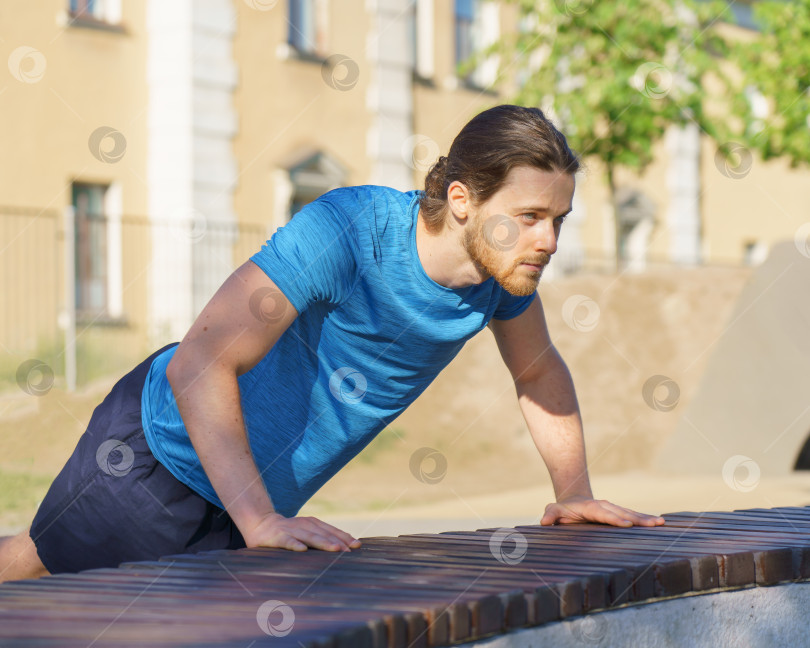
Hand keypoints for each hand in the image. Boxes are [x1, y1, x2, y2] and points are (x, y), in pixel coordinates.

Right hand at [242, 513, 362, 551]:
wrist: (260, 524)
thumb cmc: (288, 532)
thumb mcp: (305, 533)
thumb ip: (320, 538)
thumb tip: (343, 549)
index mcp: (312, 524)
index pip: (331, 530)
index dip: (344, 537)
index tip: (357, 545)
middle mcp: (304, 525)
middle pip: (323, 534)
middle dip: (337, 542)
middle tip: (350, 551)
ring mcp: (290, 530)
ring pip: (309, 537)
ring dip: (323, 542)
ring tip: (335, 549)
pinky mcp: (277, 537)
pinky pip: (287, 541)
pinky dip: (295, 545)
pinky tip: (302, 550)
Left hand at [540, 495, 664, 527]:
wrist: (573, 501)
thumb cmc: (563, 510)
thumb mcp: (554, 510)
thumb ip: (551, 514)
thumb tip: (544, 521)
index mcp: (590, 507)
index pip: (603, 514)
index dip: (614, 519)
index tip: (627, 524)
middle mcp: (604, 506)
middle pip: (622, 512)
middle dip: (637, 518)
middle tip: (652, 524)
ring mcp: (613, 508)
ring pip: (630, 513)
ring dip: (645, 518)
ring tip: (661, 522)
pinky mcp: (618, 512)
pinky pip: (633, 515)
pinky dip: (645, 518)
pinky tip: (660, 523)